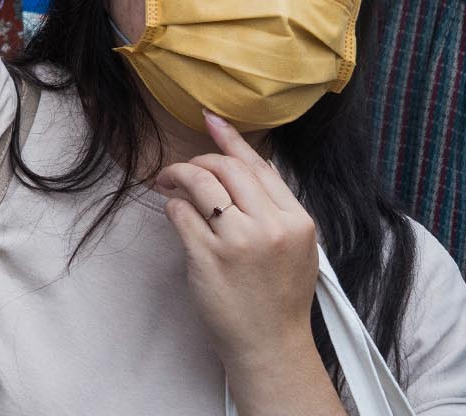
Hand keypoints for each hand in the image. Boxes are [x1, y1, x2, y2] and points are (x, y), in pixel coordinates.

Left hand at [156, 112, 319, 375]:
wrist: (270, 345)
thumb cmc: (279, 296)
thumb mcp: (297, 247)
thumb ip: (275, 208)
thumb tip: (246, 163)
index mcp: (297, 221)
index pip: (260, 166)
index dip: (231, 139)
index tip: (210, 120)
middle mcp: (270, 227)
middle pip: (226, 168)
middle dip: (198, 160)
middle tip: (183, 170)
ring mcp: (238, 242)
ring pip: (200, 182)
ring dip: (177, 176)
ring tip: (168, 183)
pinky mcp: (208, 257)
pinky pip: (180, 213)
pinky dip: (172, 208)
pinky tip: (175, 214)